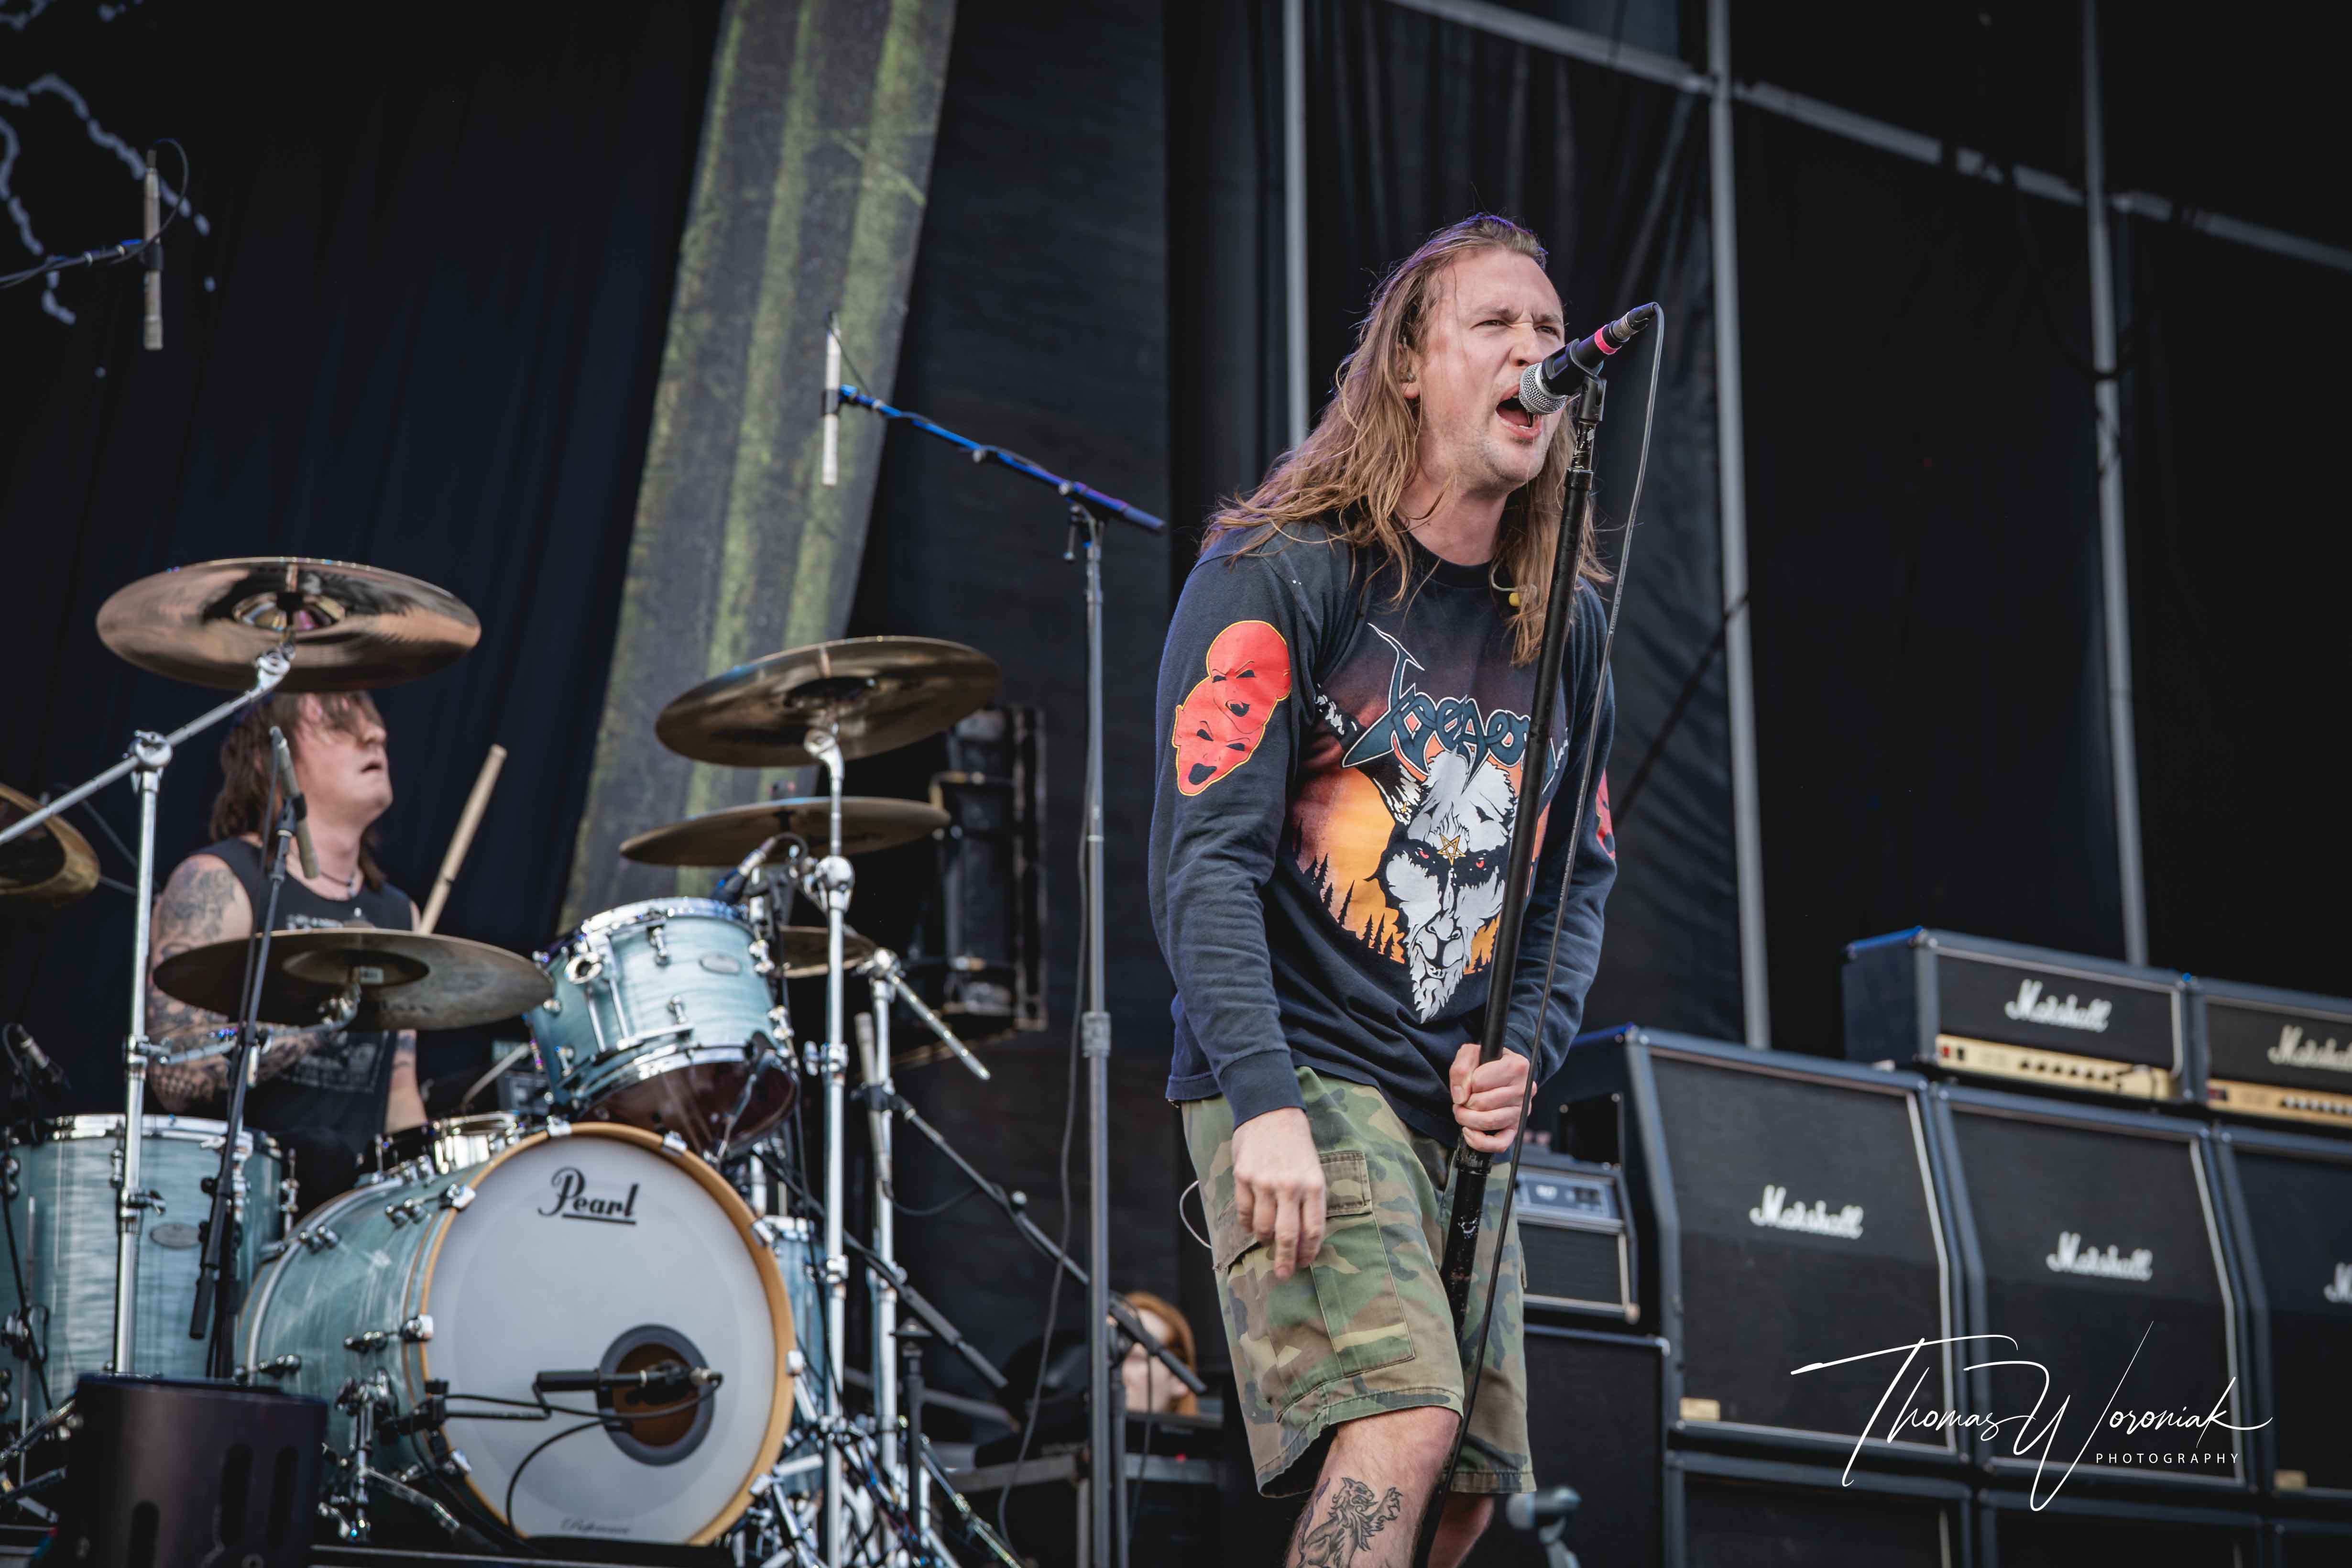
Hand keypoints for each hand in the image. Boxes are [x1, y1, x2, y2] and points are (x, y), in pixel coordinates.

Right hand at [1230, 1107, 1325, 1279]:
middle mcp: (1290, 1186)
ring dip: (1265, 1239)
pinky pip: (1243, 1212)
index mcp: (1314, 1185)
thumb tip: (1304, 1237)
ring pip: (1262, 1227)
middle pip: (1288, 1235)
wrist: (1271, 1111)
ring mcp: (1265, 1182)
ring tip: (1267, 1240)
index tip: (1304, 1263)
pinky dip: (1246, 1224)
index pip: (1313, 1229)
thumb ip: (1310, 1201)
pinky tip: (1250, 1225)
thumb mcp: (1313, 1170)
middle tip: (1283, 1274)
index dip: (1308, 1251)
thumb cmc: (1296, 1145)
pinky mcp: (1244, 1177)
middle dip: (1286, 1260)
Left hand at [1450, 1043, 1530, 1154]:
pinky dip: (1480, 1142)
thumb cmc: (1488, 1063)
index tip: (1468, 1081)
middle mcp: (1524, 1089)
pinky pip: (1500, 1144)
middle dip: (1463, 1104)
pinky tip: (1469, 1132)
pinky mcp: (1516, 1128)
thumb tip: (1461, 1096)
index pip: (1479, 1081)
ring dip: (1468, 1120)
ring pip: (1490, 1122)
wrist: (1503, 1071)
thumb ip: (1461, 1068)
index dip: (1467, 1083)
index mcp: (1517, 1066)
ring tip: (1463, 1112)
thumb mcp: (1472, 1053)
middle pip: (1483, 1104)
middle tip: (1461, 1100)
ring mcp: (1521, 1110)